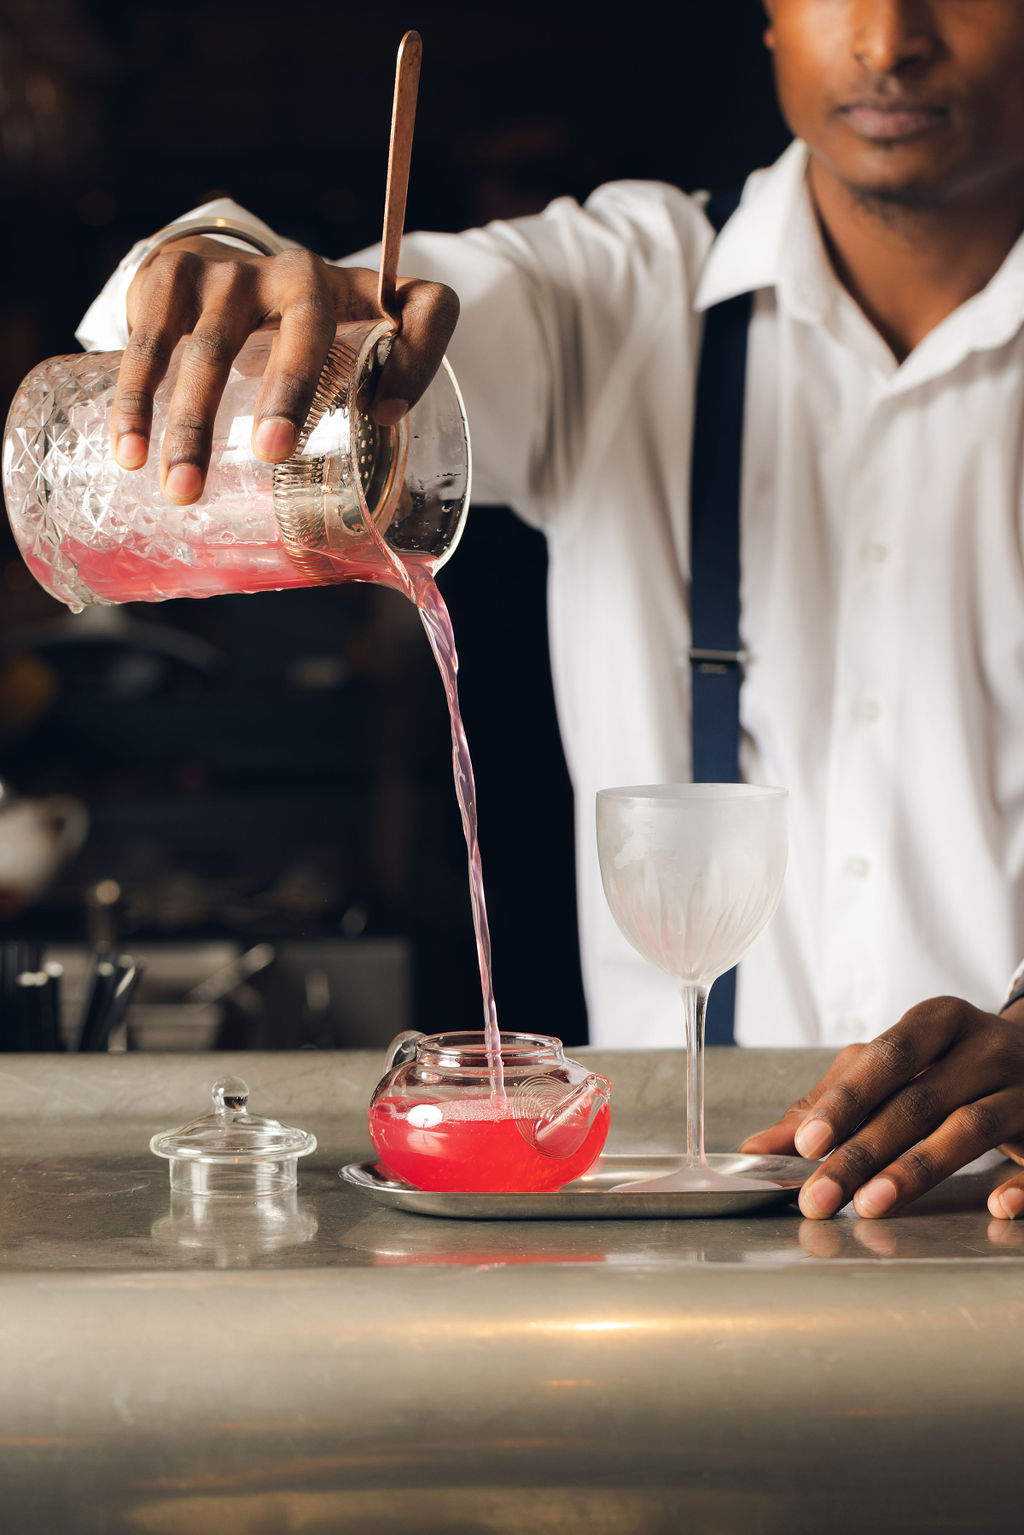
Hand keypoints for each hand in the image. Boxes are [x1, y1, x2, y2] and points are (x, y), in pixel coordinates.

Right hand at [113, 236, 459, 503]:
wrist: (217, 268)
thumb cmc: (302, 332)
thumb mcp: (352, 356)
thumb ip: (380, 403)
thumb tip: (382, 452)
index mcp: (361, 295)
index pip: (426, 308)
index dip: (422, 355)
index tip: (390, 414)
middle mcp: (299, 273)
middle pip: (306, 324)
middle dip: (289, 390)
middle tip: (273, 453)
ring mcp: (232, 273)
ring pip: (212, 345)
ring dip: (192, 421)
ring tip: (182, 487)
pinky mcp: (172, 276)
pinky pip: (150, 342)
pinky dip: (136, 400)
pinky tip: (129, 451)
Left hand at [738, 996, 1023, 1218]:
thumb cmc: (948, 1062)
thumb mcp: (893, 1066)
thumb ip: (829, 1102)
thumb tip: (759, 1149)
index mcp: (940, 1020)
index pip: (888, 1057)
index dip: (846, 1101)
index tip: (807, 1143)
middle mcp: (986, 1047)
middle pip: (919, 1100)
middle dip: (863, 1152)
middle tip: (820, 1196)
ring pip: (969, 1128)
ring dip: (916, 1170)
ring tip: (870, 1205)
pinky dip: (1020, 1185)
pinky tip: (994, 1206)